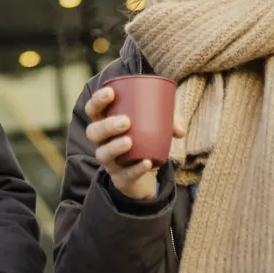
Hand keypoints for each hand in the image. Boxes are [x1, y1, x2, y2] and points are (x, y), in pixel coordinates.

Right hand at [85, 85, 183, 202]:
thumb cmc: (145, 140)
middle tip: (126, 121)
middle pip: (93, 133)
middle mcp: (102, 143)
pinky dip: (136, 169)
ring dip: (114, 147)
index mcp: (106, 124)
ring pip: (102, 154)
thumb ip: (168, 123)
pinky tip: (147, 163)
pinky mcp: (120, 179)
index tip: (111, 93)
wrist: (146, 171)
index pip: (93, 111)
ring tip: (129, 141)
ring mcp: (109, 162)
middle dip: (107, 126)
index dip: (97, 101)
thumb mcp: (156, 126)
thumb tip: (180, 130)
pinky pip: (124, 175)